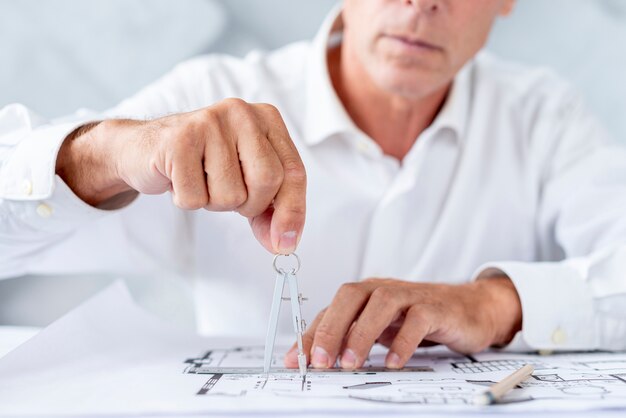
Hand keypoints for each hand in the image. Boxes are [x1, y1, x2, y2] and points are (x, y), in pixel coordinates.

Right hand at [56, 98, 306, 253]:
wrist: (143, 149)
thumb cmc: (202, 164)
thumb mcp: (245, 181)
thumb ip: (270, 210)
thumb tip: (283, 244)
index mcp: (267, 119)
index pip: (294, 171)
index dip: (293, 211)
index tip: (285, 241)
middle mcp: (242, 113)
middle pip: (268, 180)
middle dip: (249, 205)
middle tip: (227, 195)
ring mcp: (210, 122)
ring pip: (231, 194)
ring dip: (213, 202)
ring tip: (200, 180)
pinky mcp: (179, 140)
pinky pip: (195, 198)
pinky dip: (186, 200)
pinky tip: (179, 178)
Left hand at [285, 275, 521, 368]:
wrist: (469, 308)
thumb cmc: (418, 318)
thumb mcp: (380, 329)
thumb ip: (350, 339)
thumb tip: (315, 359)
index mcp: (365, 295)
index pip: (331, 309)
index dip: (311, 334)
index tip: (296, 361)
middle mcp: (383, 290)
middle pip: (350, 296)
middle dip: (332, 328)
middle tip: (322, 360)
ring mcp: (410, 296)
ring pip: (381, 304)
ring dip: (362, 333)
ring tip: (352, 363)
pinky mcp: (435, 308)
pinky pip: (417, 319)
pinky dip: (403, 341)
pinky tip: (393, 361)